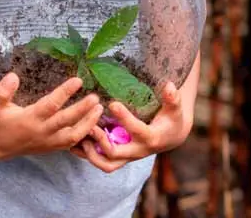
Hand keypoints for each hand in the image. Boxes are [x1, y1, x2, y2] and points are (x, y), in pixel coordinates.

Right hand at [0, 72, 103, 160]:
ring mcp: (48, 141)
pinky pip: (71, 144)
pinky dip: (84, 135)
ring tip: (99, 109)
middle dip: (82, 110)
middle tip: (95, 97)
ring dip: (88, 124)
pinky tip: (94, 123)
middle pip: (66, 121)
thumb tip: (13, 76)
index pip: (50, 105)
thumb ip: (2, 92)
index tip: (78, 80)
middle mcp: (41, 132)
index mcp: (29, 119)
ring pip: (73, 136)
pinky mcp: (52, 147)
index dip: (64, 93)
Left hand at [70, 81, 192, 172]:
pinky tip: (74, 142)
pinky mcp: (121, 157)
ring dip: (90, 154)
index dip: (124, 118)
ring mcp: (128, 156)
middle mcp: (138, 151)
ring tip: (78, 138)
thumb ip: (172, 98)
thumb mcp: (175, 108)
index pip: (136, 130)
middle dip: (100, 141)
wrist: (171, 136)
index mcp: (151, 138)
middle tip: (89, 125)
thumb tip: (169, 86)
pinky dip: (87, 155)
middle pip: (115, 154)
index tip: (112, 103)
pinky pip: (102, 161)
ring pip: (106, 164)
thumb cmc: (173, 118)